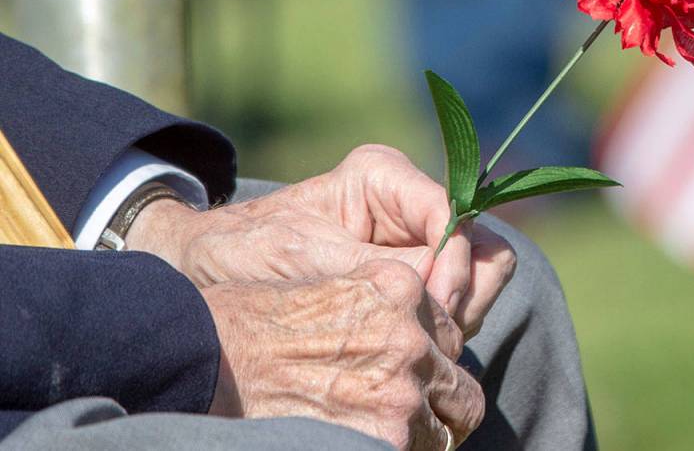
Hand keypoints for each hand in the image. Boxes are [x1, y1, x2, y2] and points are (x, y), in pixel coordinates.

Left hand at [127, 144, 515, 335]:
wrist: (202, 269)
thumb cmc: (243, 250)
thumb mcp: (306, 258)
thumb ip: (377, 271)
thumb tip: (437, 293)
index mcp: (383, 176)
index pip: (452, 215)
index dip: (453, 264)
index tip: (434, 309)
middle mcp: (408, 204)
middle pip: (479, 248)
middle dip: (459, 296)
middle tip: (424, 335)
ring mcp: (415, 243)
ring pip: (477, 282)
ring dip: (453, 318)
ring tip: (406, 342)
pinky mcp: (413, 281)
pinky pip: (454, 307)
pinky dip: (438, 332)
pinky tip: (398, 345)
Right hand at [202, 259, 484, 448]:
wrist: (205, 358)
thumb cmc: (248, 324)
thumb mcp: (327, 289)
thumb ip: (380, 313)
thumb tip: (407, 348)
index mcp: (399, 288)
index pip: (449, 337)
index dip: (430, 362)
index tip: (409, 380)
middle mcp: (411, 335)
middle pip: (458, 387)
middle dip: (440, 406)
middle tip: (408, 421)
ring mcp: (402, 388)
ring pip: (446, 428)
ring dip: (419, 436)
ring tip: (375, 432)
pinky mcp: (385, 436)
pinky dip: (394, 450)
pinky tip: (358, 444)